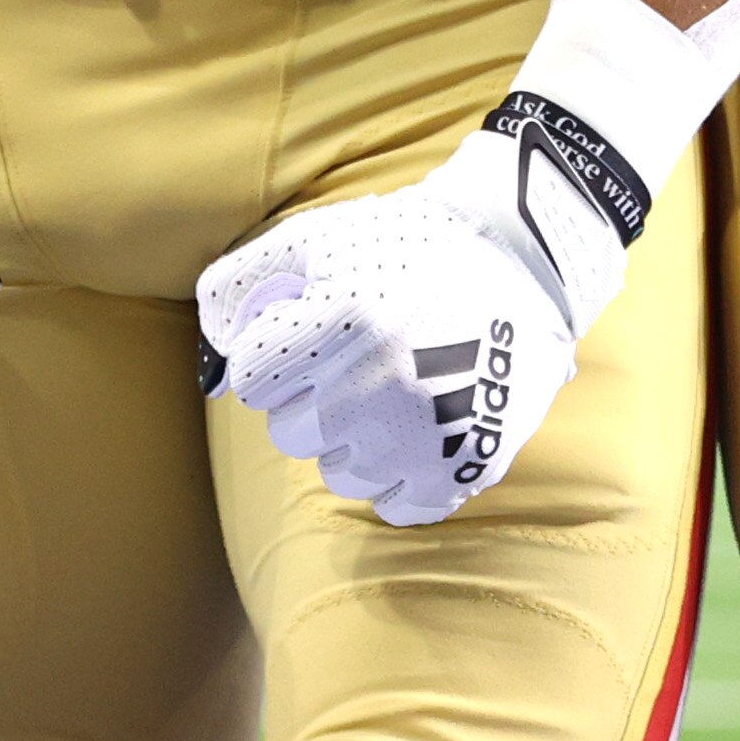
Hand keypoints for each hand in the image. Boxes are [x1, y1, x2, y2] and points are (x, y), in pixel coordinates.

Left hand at [200, 121, 618, 526]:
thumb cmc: (411, 243)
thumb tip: (214, 334)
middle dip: (309, 398)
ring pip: (337, 471)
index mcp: (339, 320)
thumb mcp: (321, 235)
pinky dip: (400, 477)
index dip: (274, 355)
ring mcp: (417, 436)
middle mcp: (372, 385)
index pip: (252, 378)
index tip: (308, 338)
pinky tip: (418, 432)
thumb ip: (247, 278)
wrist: (525, 259)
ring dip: (353, 439)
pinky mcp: (460, 469)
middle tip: (353, 364)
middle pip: (290, 431)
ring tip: (393, 391)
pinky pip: (394, 505)